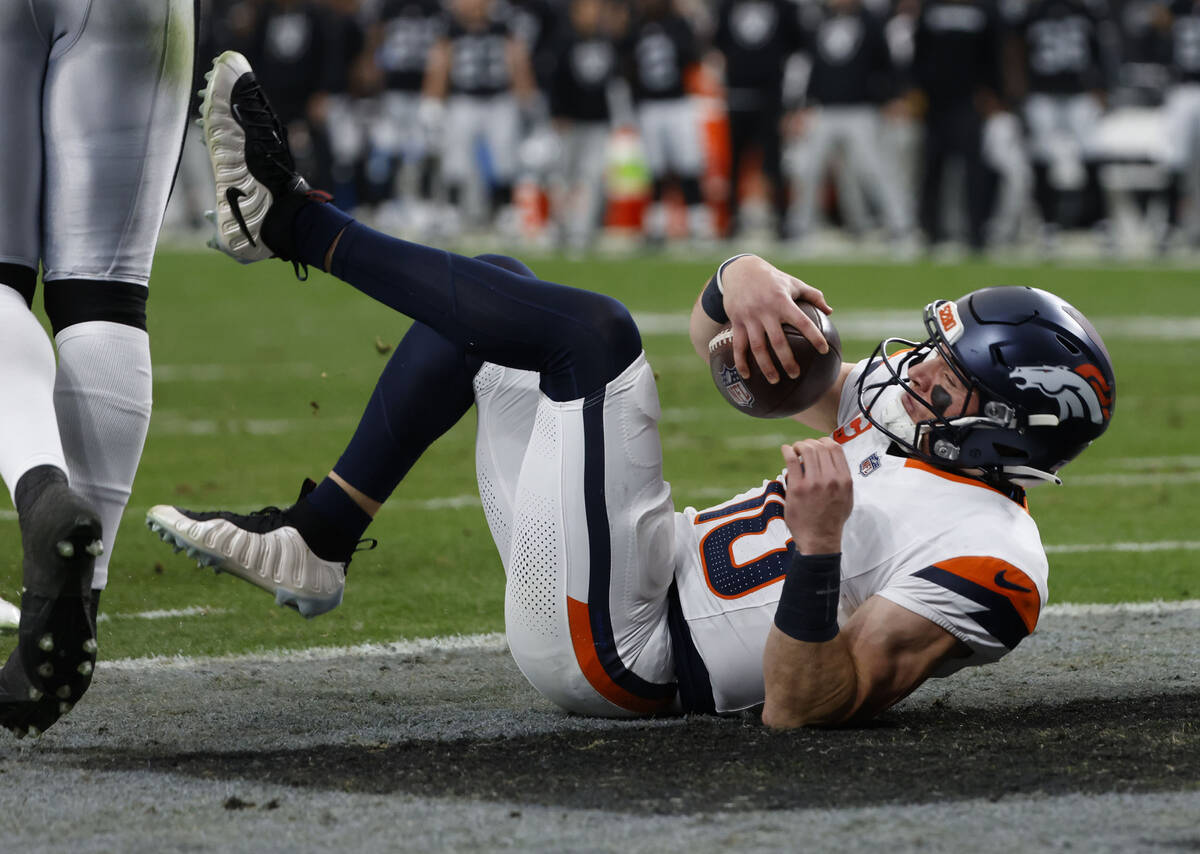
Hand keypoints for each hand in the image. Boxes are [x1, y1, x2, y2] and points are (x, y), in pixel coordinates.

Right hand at [720, 255, 831, 382]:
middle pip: (778, 341)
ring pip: (758, 347)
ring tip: (775, 381)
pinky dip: (741, 362)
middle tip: (796, 375)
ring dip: (766, 367)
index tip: (824, 350)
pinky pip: (739, 345)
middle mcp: (766, 311)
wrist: (740, 271)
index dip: (814, 336)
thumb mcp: (793, 283)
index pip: (802, 322)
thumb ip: (813, 296)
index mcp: (783, 301)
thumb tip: (830, 312)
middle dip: (788, 361)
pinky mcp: (736, 322)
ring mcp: (749, 318)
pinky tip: (747, 376)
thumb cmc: (772, 279)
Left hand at [781, 438, 852, 554]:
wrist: (819, 539)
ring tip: (794, 449)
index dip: (825, 441)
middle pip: (820, 446)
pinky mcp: (797, 488)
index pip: (836, 448)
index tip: (818, 444)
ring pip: (807, 450)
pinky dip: (787, 450)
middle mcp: (831, 479)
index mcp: (844, 480)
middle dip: (810, 443)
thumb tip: (832, 461)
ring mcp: (813, 483)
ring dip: (798, 445)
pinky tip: (785, 450)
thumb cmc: (832, 519)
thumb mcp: (847, 498)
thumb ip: (841, 479)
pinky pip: (791, 460)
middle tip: (803, 447)